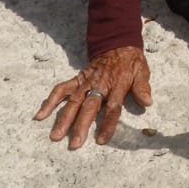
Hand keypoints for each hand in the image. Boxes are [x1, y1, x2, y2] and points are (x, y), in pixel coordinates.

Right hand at [34, 46, 152, 149]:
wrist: (117, 43)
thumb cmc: (131, 62)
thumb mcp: (142, 71)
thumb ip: (142, 87)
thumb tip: (148, 103)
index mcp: (117, 83)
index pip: (112, 107)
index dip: (107, 124)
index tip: (101, 140)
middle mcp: (99, 84)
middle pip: (89, 106)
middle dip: (81, 125)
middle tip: (74, 144)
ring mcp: (86, 81)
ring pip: (73, 100)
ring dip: (63, 118)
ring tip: (55, 136)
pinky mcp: (77, 79)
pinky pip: (61, 89)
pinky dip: (50, 101)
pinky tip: (40, 115)